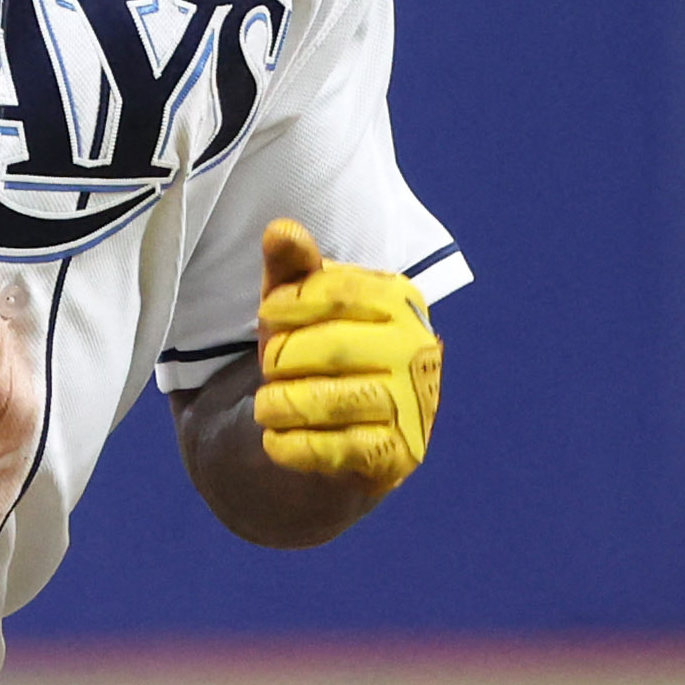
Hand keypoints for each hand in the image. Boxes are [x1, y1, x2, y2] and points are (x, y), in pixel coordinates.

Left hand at [250, 219, 442, 493]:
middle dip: (283, 360)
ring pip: (336, 401)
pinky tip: (276, 441)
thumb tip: (281, 230)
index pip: (340, 292)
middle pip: (334, 347)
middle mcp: (418, 349)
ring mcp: (415, 405)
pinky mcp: (400, 455)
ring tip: (265, 407)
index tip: (267, 316)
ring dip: (282, 404)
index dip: (290, 303)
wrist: (331, 441)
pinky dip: (294, 446)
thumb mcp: (294, 309)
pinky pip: (339, 450)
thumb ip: (289, 268)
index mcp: (400, 300)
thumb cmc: (312, 359)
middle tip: (268, 370)